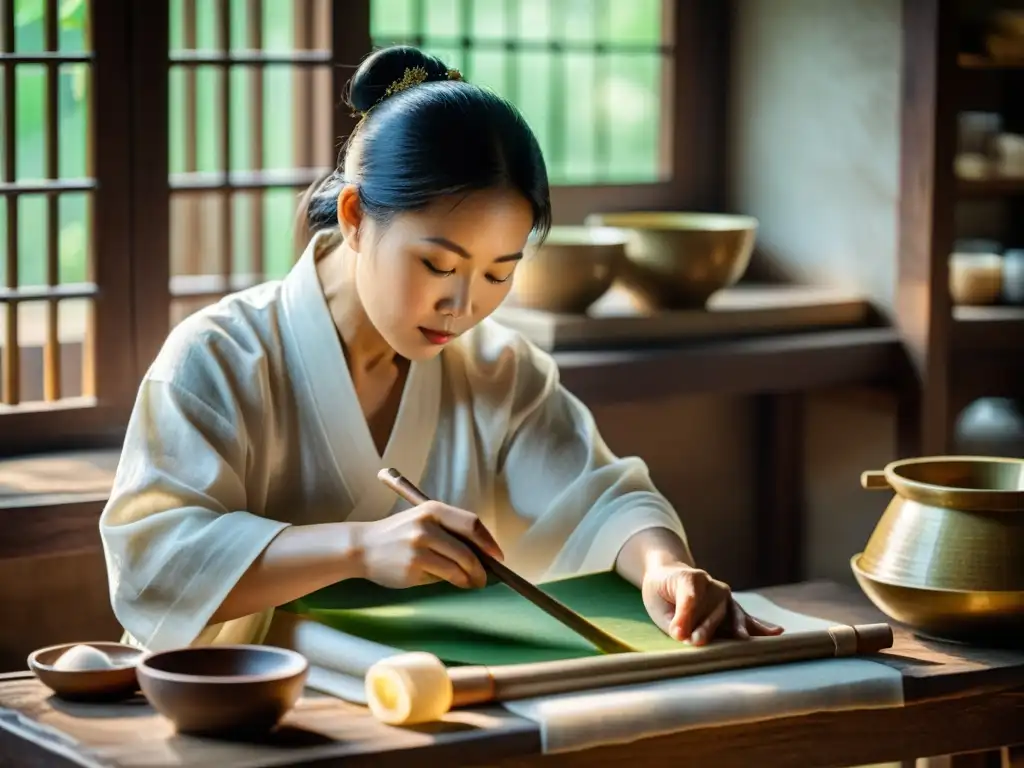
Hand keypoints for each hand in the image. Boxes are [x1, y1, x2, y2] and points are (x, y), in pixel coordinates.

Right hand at [355, 502, 502, 589]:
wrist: (362, 547)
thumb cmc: (397, 535)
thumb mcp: (422, 520)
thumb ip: (448, 530)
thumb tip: (481, 551)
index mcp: (432, 509)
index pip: (471, 523)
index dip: (488, 541)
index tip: (497, 555)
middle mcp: (426, 525)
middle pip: (467, 549)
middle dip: (481, 566)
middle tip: (486, 577)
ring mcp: (419, 546)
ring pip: (457, 566)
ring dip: (470, 578)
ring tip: (473, 582)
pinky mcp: (413, 566)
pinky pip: (443, 576)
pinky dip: (455, 582)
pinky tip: (457, 583)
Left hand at [642, 562, 783, 645]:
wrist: (671, 576)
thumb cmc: (662, 592)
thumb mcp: (657, 604)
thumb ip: (672, 619)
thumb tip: (685, 637)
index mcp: (688, 577)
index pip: (689, 597)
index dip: (684, 615)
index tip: (677, 633)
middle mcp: (710, 584)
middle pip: (711, 609)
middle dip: (706, 627)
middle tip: (697, 642)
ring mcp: (723, 595)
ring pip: (731, 615)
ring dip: (734, 629)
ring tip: (742, 638)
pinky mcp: (731, 606)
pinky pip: (745, 618)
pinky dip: (759, 626)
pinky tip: (776, 632)